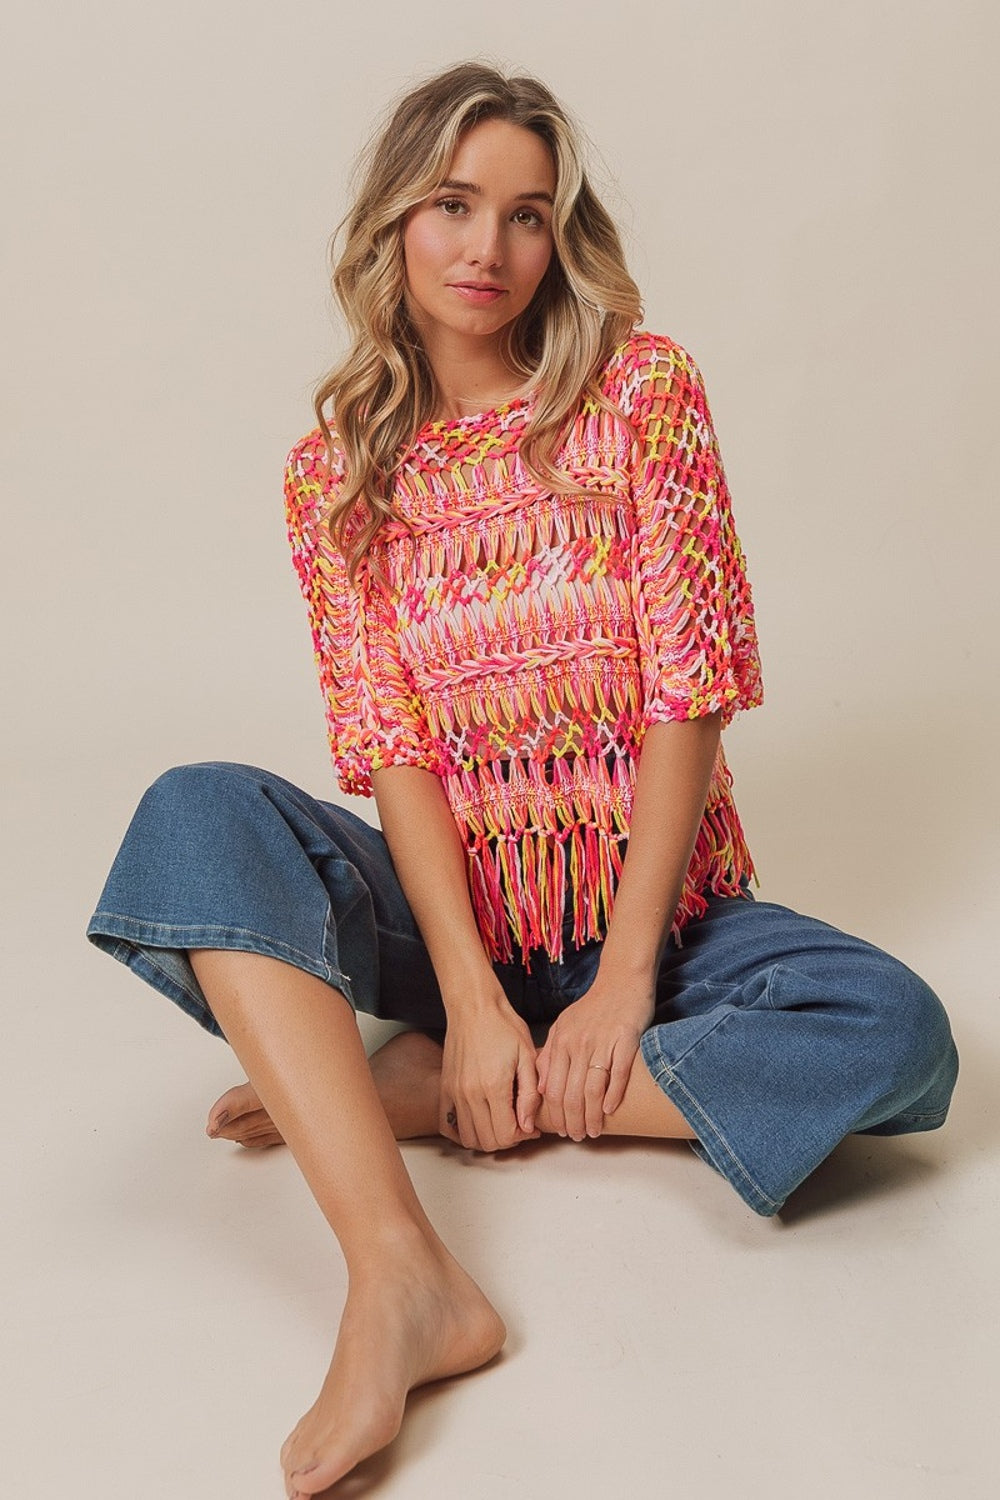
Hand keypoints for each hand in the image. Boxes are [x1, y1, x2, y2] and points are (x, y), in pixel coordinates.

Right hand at [439, 994, 541, 1152]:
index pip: (506, 1135)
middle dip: (508, 1139)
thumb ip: (529, 1094)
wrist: (473, 1007)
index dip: (523, 1136)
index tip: (530, 1125)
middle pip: (488, 1141)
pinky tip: (479, 1121)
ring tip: (500, 1122)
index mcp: (493, 1086)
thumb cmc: (503, 1026)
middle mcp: (469, 1094)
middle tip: (519, 1125)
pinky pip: (449, 1126)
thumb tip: (527, 1126)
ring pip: (469, 1138)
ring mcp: (454, 1093)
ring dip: (487, 1138)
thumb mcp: (527, 1056)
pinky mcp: (444, 1089)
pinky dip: (463, 1132)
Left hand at [536, 975, 654, 1140]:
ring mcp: (603, 1042)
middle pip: (571, 1093)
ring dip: (592, 1116)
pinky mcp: (626, 1040)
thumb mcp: (564, 1026)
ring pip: (593, 1088)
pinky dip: (613, 1095)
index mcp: (562, 1041)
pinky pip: (618, 1073)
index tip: (560, 1129)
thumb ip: (551, 1054)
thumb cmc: (593, 1007)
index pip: (553, 1087)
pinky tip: (609, 1110)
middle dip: (572, 1121)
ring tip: (593, 1131)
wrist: (622, 981)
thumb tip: (542, 1087)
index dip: (556, 1113)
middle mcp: (579, 1043)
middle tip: (576, 1137)